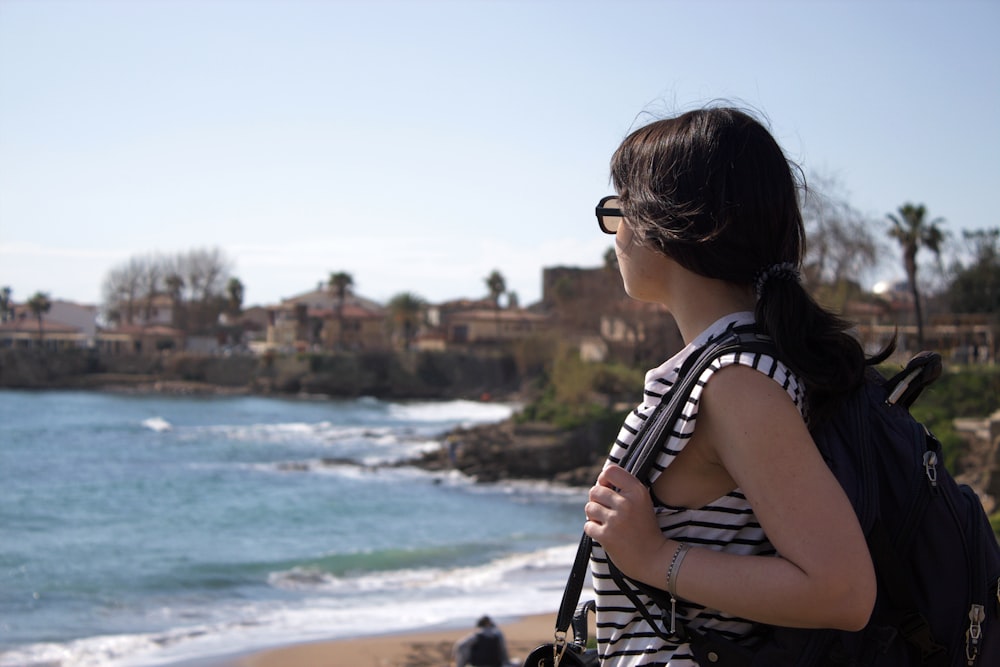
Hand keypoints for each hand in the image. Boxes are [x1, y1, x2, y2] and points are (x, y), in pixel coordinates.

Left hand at [583, 464, 670, 585]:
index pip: (610, 471)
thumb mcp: (642, 502)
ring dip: (594, 515)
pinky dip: (593, 529)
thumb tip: (599, 480)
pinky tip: (605, 534)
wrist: (655, 558)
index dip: (604, 479)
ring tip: (606, 522)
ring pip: (589, 507)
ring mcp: (616, 520)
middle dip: (597, 500)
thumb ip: (624, 489)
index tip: (607, 488)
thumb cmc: (645, 528)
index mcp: (638, 492)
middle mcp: (626, 503)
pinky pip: (588, 525)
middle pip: (595, 491)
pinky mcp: (606, 536)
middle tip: (606, 510)